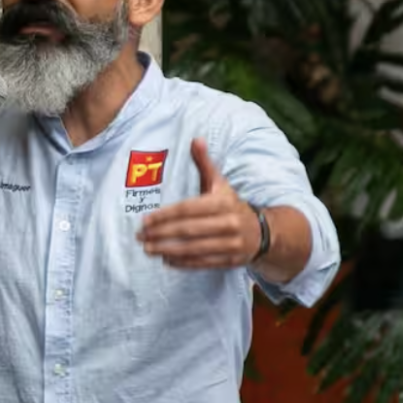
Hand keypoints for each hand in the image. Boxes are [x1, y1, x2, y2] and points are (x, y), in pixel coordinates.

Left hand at [137, 138, 260, 269]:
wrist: (263, 232)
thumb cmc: (232, 205)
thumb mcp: (220, 184)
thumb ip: (205, 164)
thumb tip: (195, 140)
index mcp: (223, 202)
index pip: (188, 209)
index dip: (165, 215)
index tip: (145, 220)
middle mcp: (229, 223)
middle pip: (188, 230)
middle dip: (161, 234)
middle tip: (140, 236)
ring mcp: (231, 244)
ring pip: (194, 248)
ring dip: (168, 250)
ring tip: (148, 249)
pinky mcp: (231, 260)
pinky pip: (203, 263)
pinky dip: (183, 263)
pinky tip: (166, 260)